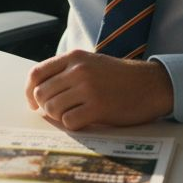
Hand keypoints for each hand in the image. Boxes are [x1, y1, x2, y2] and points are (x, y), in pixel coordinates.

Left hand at [25, 49, 173, 130]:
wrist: (152, 84)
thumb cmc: (120, 77)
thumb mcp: (91, 62)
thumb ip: (67, 71)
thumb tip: (39, 91)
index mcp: (74, 57)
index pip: (36, 73)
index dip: (30, 91)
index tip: (33, 103)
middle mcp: (78, 70)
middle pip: (42, 94)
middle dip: (45, 107)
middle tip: (57, 112)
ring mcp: (88, 89)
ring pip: (53, 109)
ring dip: (59, 116)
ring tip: (73, 115)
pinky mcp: (98, 108)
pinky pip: (69, 122)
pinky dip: (72, 125)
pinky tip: (84, 121)